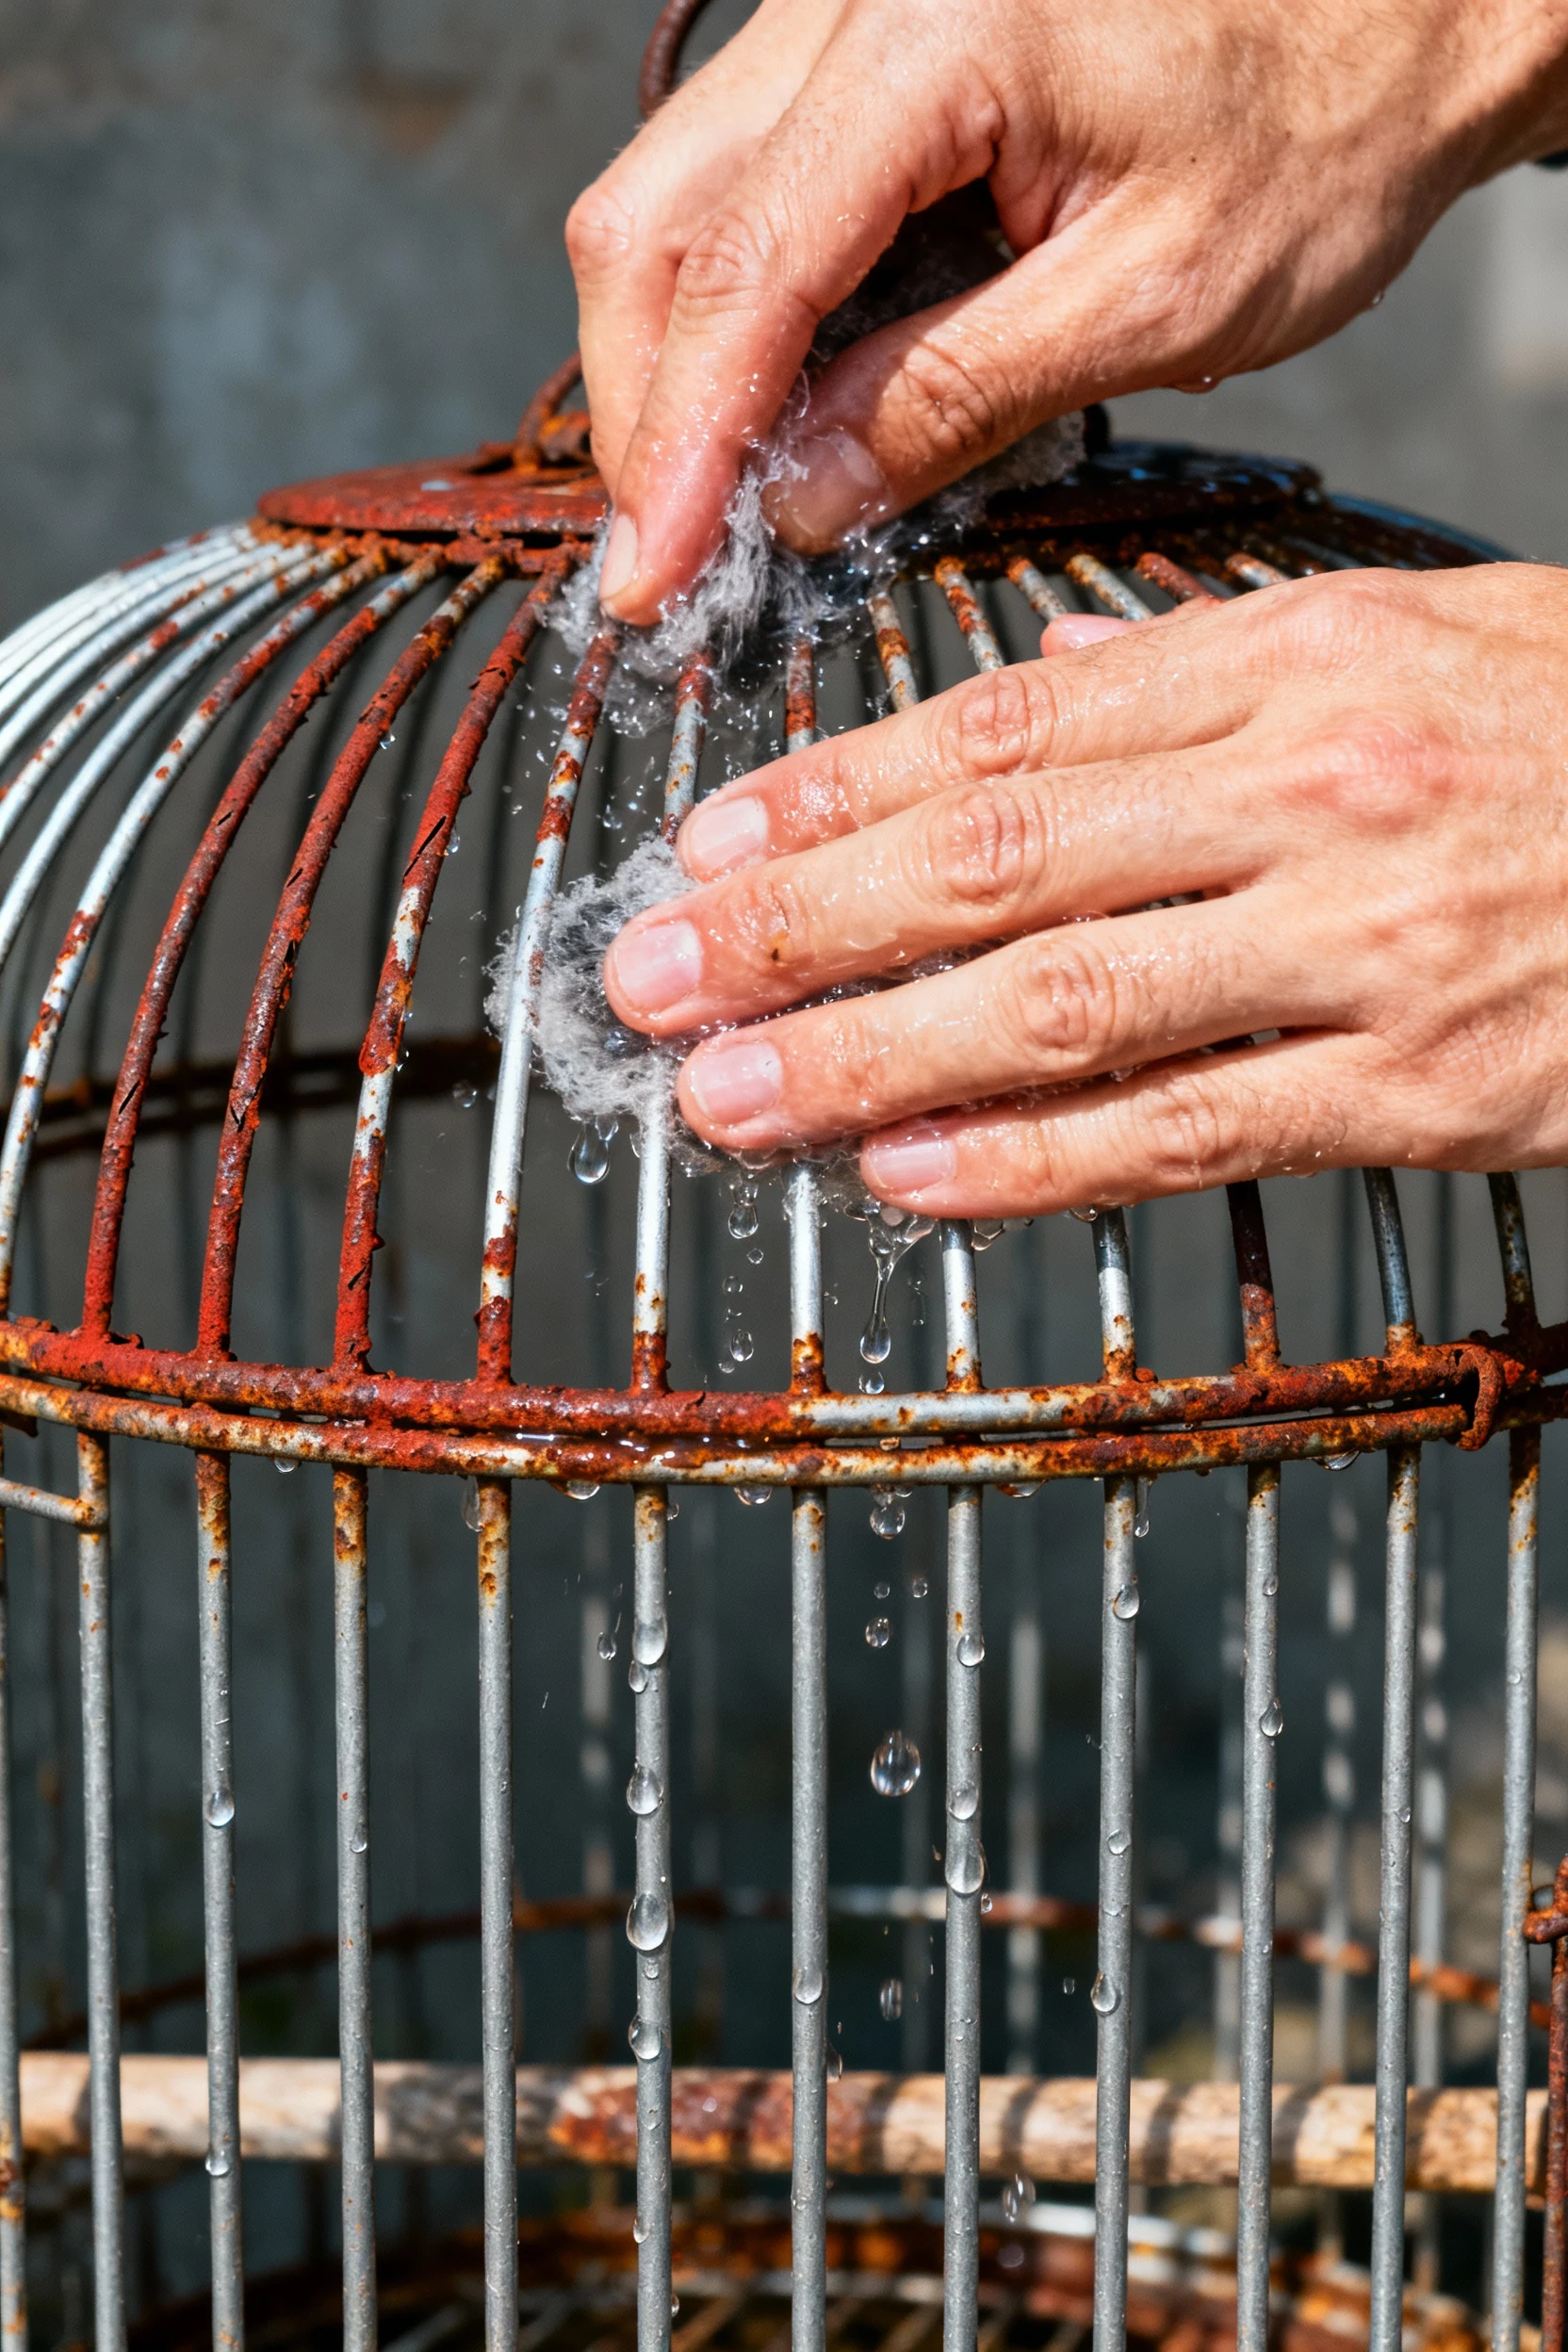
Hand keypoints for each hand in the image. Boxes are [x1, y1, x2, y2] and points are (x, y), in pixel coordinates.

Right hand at [568, 0, 1567, 624]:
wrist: (1397, 10)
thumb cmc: (1320, 123)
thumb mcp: (1155, 301)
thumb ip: (955, 400)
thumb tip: (802, 499)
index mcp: (936, 36)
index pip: (745, 270)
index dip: (682, 445)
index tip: (656, 578)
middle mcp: (858, 1)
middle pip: (658, 218)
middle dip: (649, 410)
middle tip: (673, 562)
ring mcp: (847, 17)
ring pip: (677, 200)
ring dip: (681, 366)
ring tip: (722, 504)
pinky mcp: (865, 55)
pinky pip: (745, 187)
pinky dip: (739, 313)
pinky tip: (774, 410)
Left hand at [602, 564, 1567, 1216]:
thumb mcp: (1416, 631)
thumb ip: (1202, 665)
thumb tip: (1029, 688)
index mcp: (1293, 662)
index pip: (1005, 731)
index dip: (831, 798)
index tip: (703, 850)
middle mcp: (1310, 791)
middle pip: (993, 862)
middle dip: (794, 929)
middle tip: (643, 980)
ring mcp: (1363, 945)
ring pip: (1062, 1004)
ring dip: (869, 1055)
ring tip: (726, 1095)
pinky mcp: (1421, 1087)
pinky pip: (1191, 1127)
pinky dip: (1033, 1158)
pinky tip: (908, 1175)